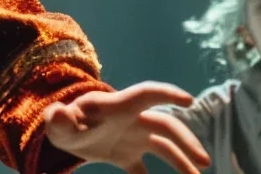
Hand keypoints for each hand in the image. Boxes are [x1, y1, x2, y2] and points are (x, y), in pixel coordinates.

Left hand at [43, 82, 208, 173]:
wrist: (63, 131)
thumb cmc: (62, 121)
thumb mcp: (57, 121)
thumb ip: (58, 118)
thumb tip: (58, 114)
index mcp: (117, 106)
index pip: (145, 94)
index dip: (166, 94)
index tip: (188, 100)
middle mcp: (131, 120)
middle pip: (165, 125)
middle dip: (186, 140)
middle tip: (203, 161)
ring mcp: (132, 138)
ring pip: (164, 146)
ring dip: (182, 159)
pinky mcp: (128, 156)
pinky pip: (146, 169)